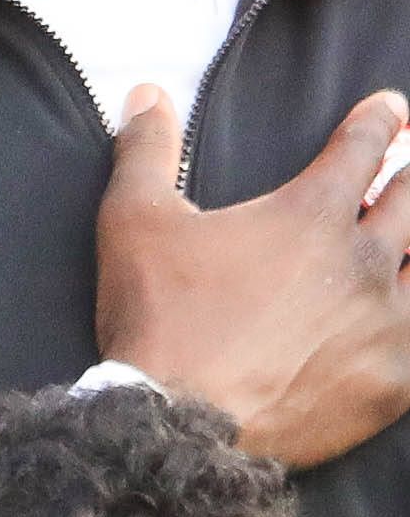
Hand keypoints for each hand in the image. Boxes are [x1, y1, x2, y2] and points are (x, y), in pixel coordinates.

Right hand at [98, 86, 409, 466]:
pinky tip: (405, 317)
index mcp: (312, 215)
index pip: (366, 147)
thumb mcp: (133, 222)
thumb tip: (146, 93)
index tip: (391, 109)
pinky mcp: (397, 379)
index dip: (382, 120)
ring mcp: (390, 322)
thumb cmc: (159, 317)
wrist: (179, 423)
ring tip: (409, 242)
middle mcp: (366, 260)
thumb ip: (146, 150)